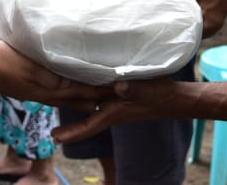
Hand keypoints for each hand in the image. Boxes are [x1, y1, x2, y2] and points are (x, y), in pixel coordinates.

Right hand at [0, 40, 108, 109]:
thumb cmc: (5, 59)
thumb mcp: (34, 64)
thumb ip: (54, 73)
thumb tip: (76, 76)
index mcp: (50, 90)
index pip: (83, 92)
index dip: (101, 90)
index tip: (119, 86)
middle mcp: (46, 96)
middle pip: (78, 100)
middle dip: (96, 98)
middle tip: (114, 95)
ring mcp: (37, 95)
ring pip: (67, 99)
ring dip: (82, 96)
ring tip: (97, 94)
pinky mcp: (29, 91)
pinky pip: (55, 95)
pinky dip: (68, 93)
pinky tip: (67, 87)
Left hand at [53, 78, 181, 143]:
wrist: (175, 98)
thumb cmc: (162, 95)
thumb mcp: (148, 91)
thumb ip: (134, 89)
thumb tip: (118, 87)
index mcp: (114, 112)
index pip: (89, 125)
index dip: (72, 133)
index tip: (55, 138)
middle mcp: (111, 110)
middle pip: (85, 119)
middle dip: (69, 126)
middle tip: (50, 131)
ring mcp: (115, 104)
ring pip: (89, 108)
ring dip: (75, 108)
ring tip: (57, 106)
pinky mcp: (119, 95)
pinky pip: (98, 98)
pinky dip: (86, 95)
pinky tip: (79, 88)